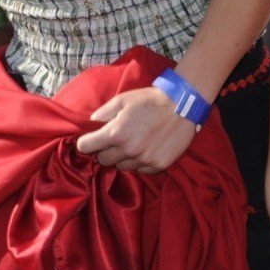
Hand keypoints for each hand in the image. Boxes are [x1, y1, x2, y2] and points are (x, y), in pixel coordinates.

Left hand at [74, 85, 196, 174]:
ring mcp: (144, 159)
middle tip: (115, 141)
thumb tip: (92, 122)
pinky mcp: (158, 165)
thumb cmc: (150, 100)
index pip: (85, 147)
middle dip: (105, 151)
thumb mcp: (123, 99)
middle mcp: (128, 149)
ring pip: (121, 167)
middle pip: (103, 160)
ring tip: (133, 144)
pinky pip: (140, 171)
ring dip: (123, 158)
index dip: (87, 142)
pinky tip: (146, 150)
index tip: (92, 140)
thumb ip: (104, 112)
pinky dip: (140, 163)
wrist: (183, 105)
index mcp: (115, 133)